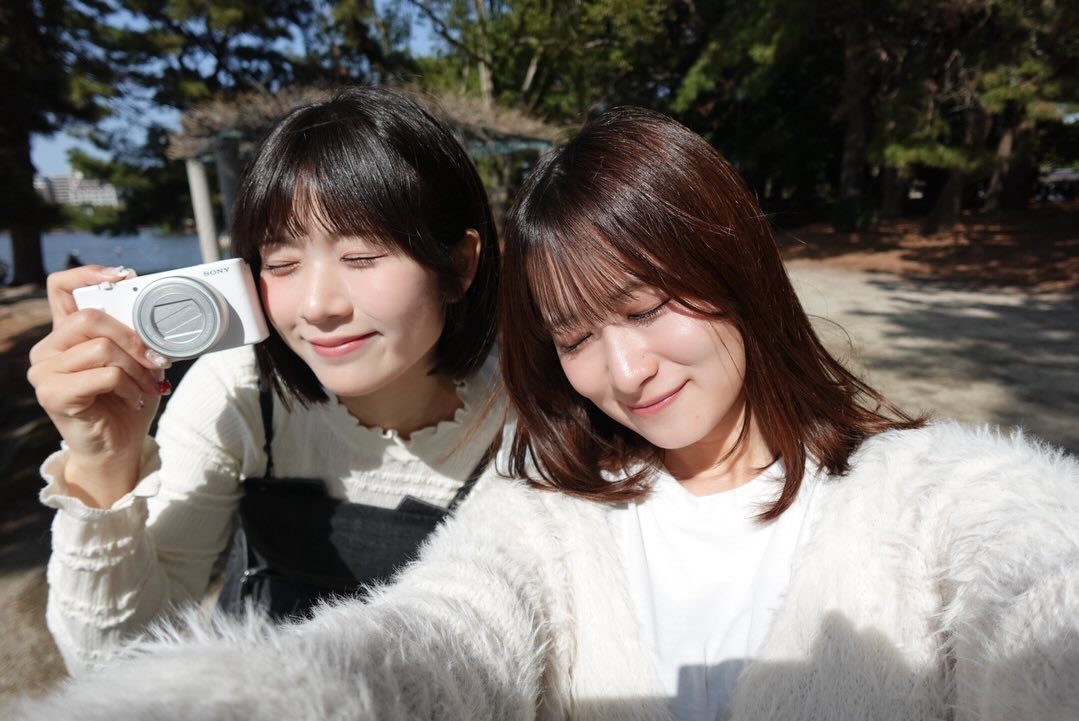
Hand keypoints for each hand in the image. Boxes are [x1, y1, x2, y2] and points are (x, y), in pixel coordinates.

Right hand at [27, 265, 171, 507]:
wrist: (118, 448)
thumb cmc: (126, 402)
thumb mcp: (136, 362)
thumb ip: (137, 337)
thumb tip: (161, 321)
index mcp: (65, 334)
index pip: (60, 287)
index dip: (88, 273)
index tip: (125, 276)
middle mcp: (47, 349)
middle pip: (90, 318)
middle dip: (133, 338)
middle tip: (157, 359)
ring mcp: (44, 371)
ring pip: (100, 347)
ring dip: (136, 368)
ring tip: (147, 385)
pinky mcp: (53, 394)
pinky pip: (103, 374)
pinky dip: (129, 386)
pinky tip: (134, 399)